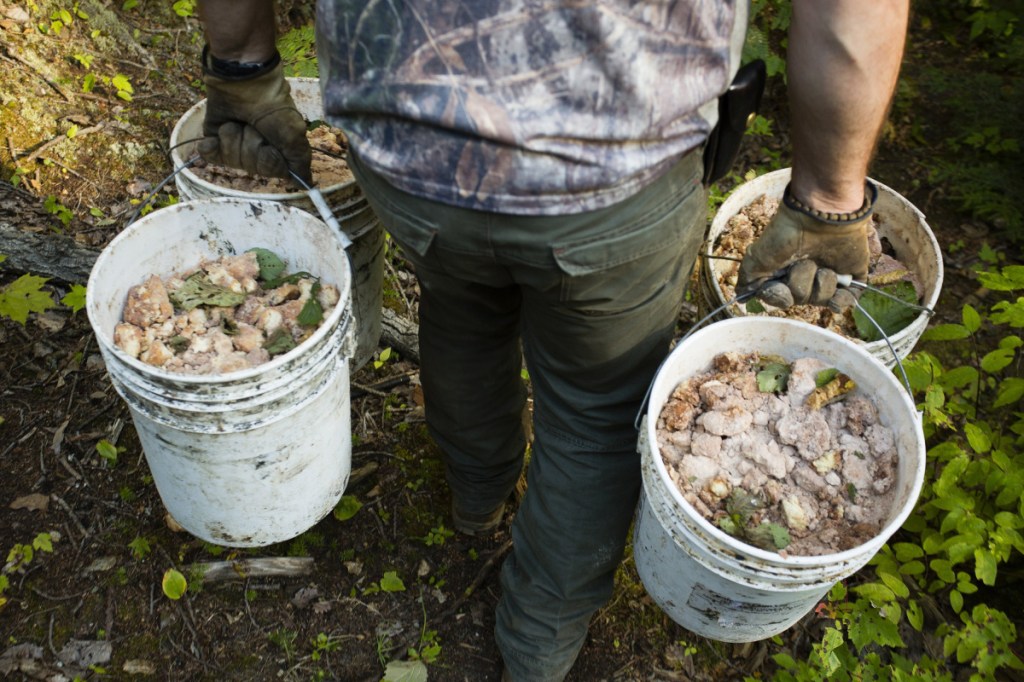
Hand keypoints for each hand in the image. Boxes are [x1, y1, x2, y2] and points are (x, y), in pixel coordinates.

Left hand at [199, 51, 311, 183]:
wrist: (242, 78)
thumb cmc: (272, 105)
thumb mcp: (293, 134)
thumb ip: (299, 161)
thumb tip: (306, 184)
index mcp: (277, 150)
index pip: (273, 171)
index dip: (270, 161)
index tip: (271, 145)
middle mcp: (257, 150)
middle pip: (251, 167)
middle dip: (251, 146)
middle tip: (254, 126)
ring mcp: (235, 144)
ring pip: (231, 161)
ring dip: (235, 138)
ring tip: (239, 121)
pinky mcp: (214, 138)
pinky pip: (210, 156)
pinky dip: (212, 145)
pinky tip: (219, 131)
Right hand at [737, 182, 875, 310]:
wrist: (821, 215)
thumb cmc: (786, 234)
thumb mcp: (757, 258)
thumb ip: (749, 280)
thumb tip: (740, 298)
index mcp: (785, 274)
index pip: (781, 300)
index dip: (780, 297)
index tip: (780, 286)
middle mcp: (806, 277)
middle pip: (802, 301)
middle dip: (801, 285)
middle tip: (805, 263)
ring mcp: (829, 276)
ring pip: (823, 301)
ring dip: (821, 284)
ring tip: (824, 265)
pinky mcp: (852, 274)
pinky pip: (848, 301)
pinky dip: (843, 301)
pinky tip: (838, 295)